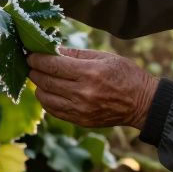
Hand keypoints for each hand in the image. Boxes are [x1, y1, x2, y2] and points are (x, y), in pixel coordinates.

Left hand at [27, 47, 158, 128]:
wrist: (142, 104)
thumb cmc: (125, 75)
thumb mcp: (104, 57)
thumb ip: (76, 54)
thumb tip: (52, 50)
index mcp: (89, 73)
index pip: (52, 65)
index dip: (36, 58)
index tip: (30, 53)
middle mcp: (82, 93)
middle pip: (45, 81)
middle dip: (34, 70)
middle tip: (31, 63)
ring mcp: (80, 110)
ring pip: (45, 97)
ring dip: (39, 86)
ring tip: (41, 77)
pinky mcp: (80, 121)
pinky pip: (53, 110)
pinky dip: (47, 99)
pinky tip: (50, 91)